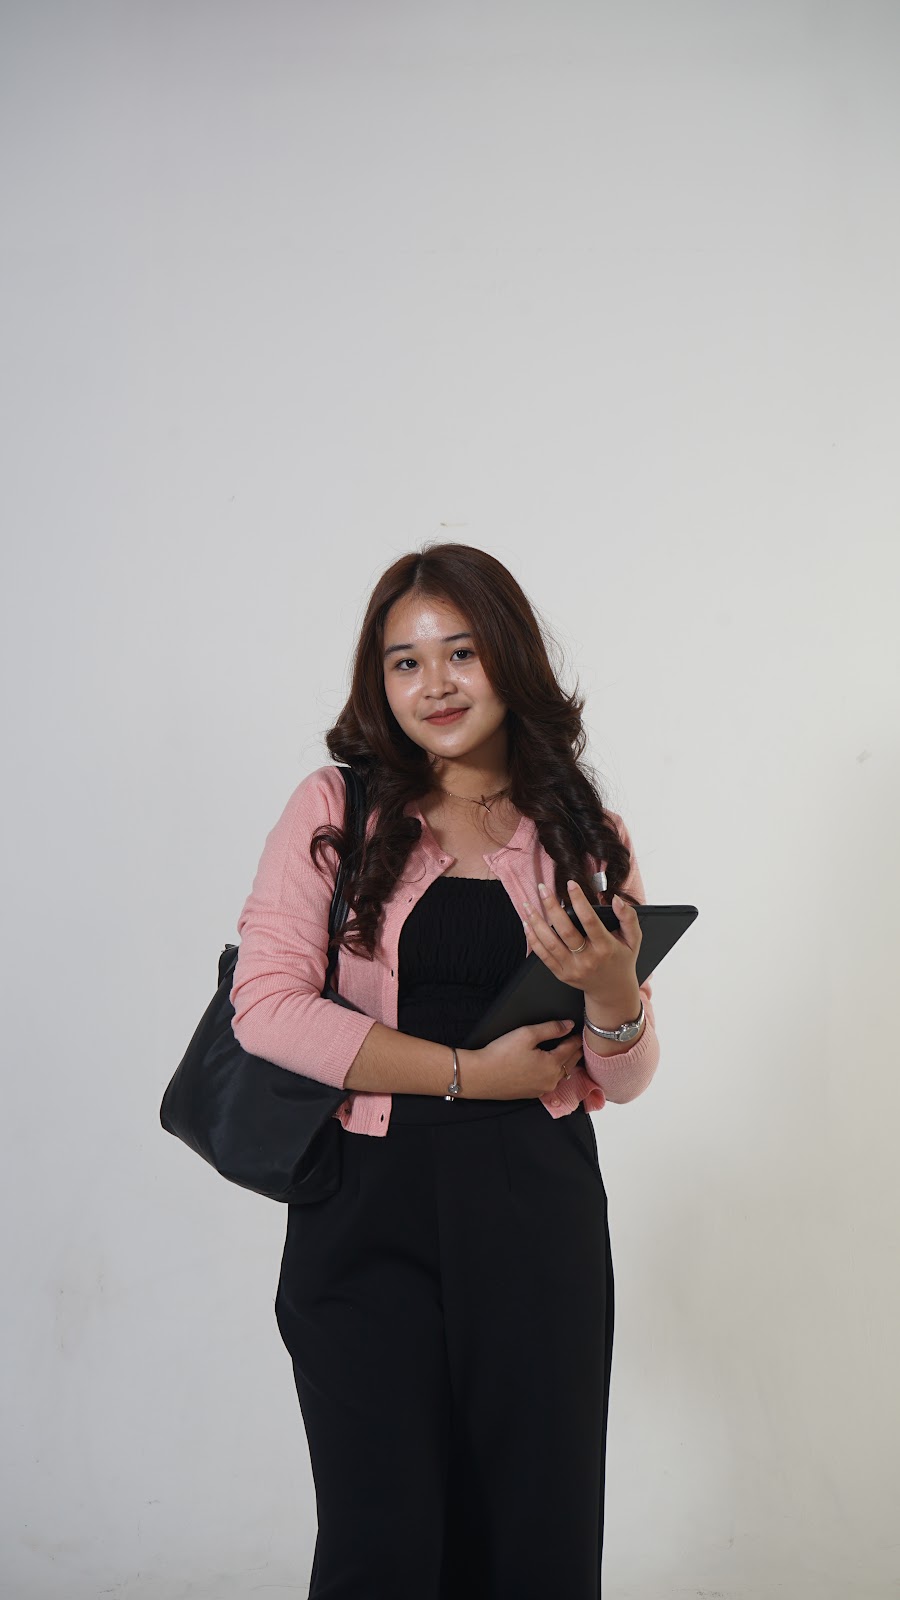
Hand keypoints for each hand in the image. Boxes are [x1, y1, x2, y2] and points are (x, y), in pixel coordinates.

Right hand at [459, 1018, 585, 1099]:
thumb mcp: (526, 1034)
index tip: (579, 1031)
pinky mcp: (532, 1094)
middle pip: (570, 1063)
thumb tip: (568, 1025)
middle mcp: (551, 1080)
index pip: (572, 1048)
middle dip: (575, 1051)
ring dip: (566, 1064)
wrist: (480, 1076)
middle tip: (578, 1041)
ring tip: (568, 1053)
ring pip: (562, 1074)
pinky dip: (555, 1073)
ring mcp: (542, 1089)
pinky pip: (550, 1082)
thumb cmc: (500, 1054)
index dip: (576, 1037)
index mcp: (552, 1064)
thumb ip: (551, 1028)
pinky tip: (551, 1068)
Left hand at [521, 880, 641, 1016]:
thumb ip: (628, 918)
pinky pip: (543, 956)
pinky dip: (533, 939)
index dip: (579, 901)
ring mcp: (572, 968)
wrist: (612, 990)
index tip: (570, 884)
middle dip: (552, 907)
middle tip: (542, 888)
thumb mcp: (633, 939)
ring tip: (528, 904)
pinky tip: (527, 924)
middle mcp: (588, 959)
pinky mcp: (561, 974)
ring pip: (550, 943)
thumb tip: (616, 900)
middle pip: (565, 931)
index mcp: (605, 947)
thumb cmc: (621, 960)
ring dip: (536, 922)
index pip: (590, 921)